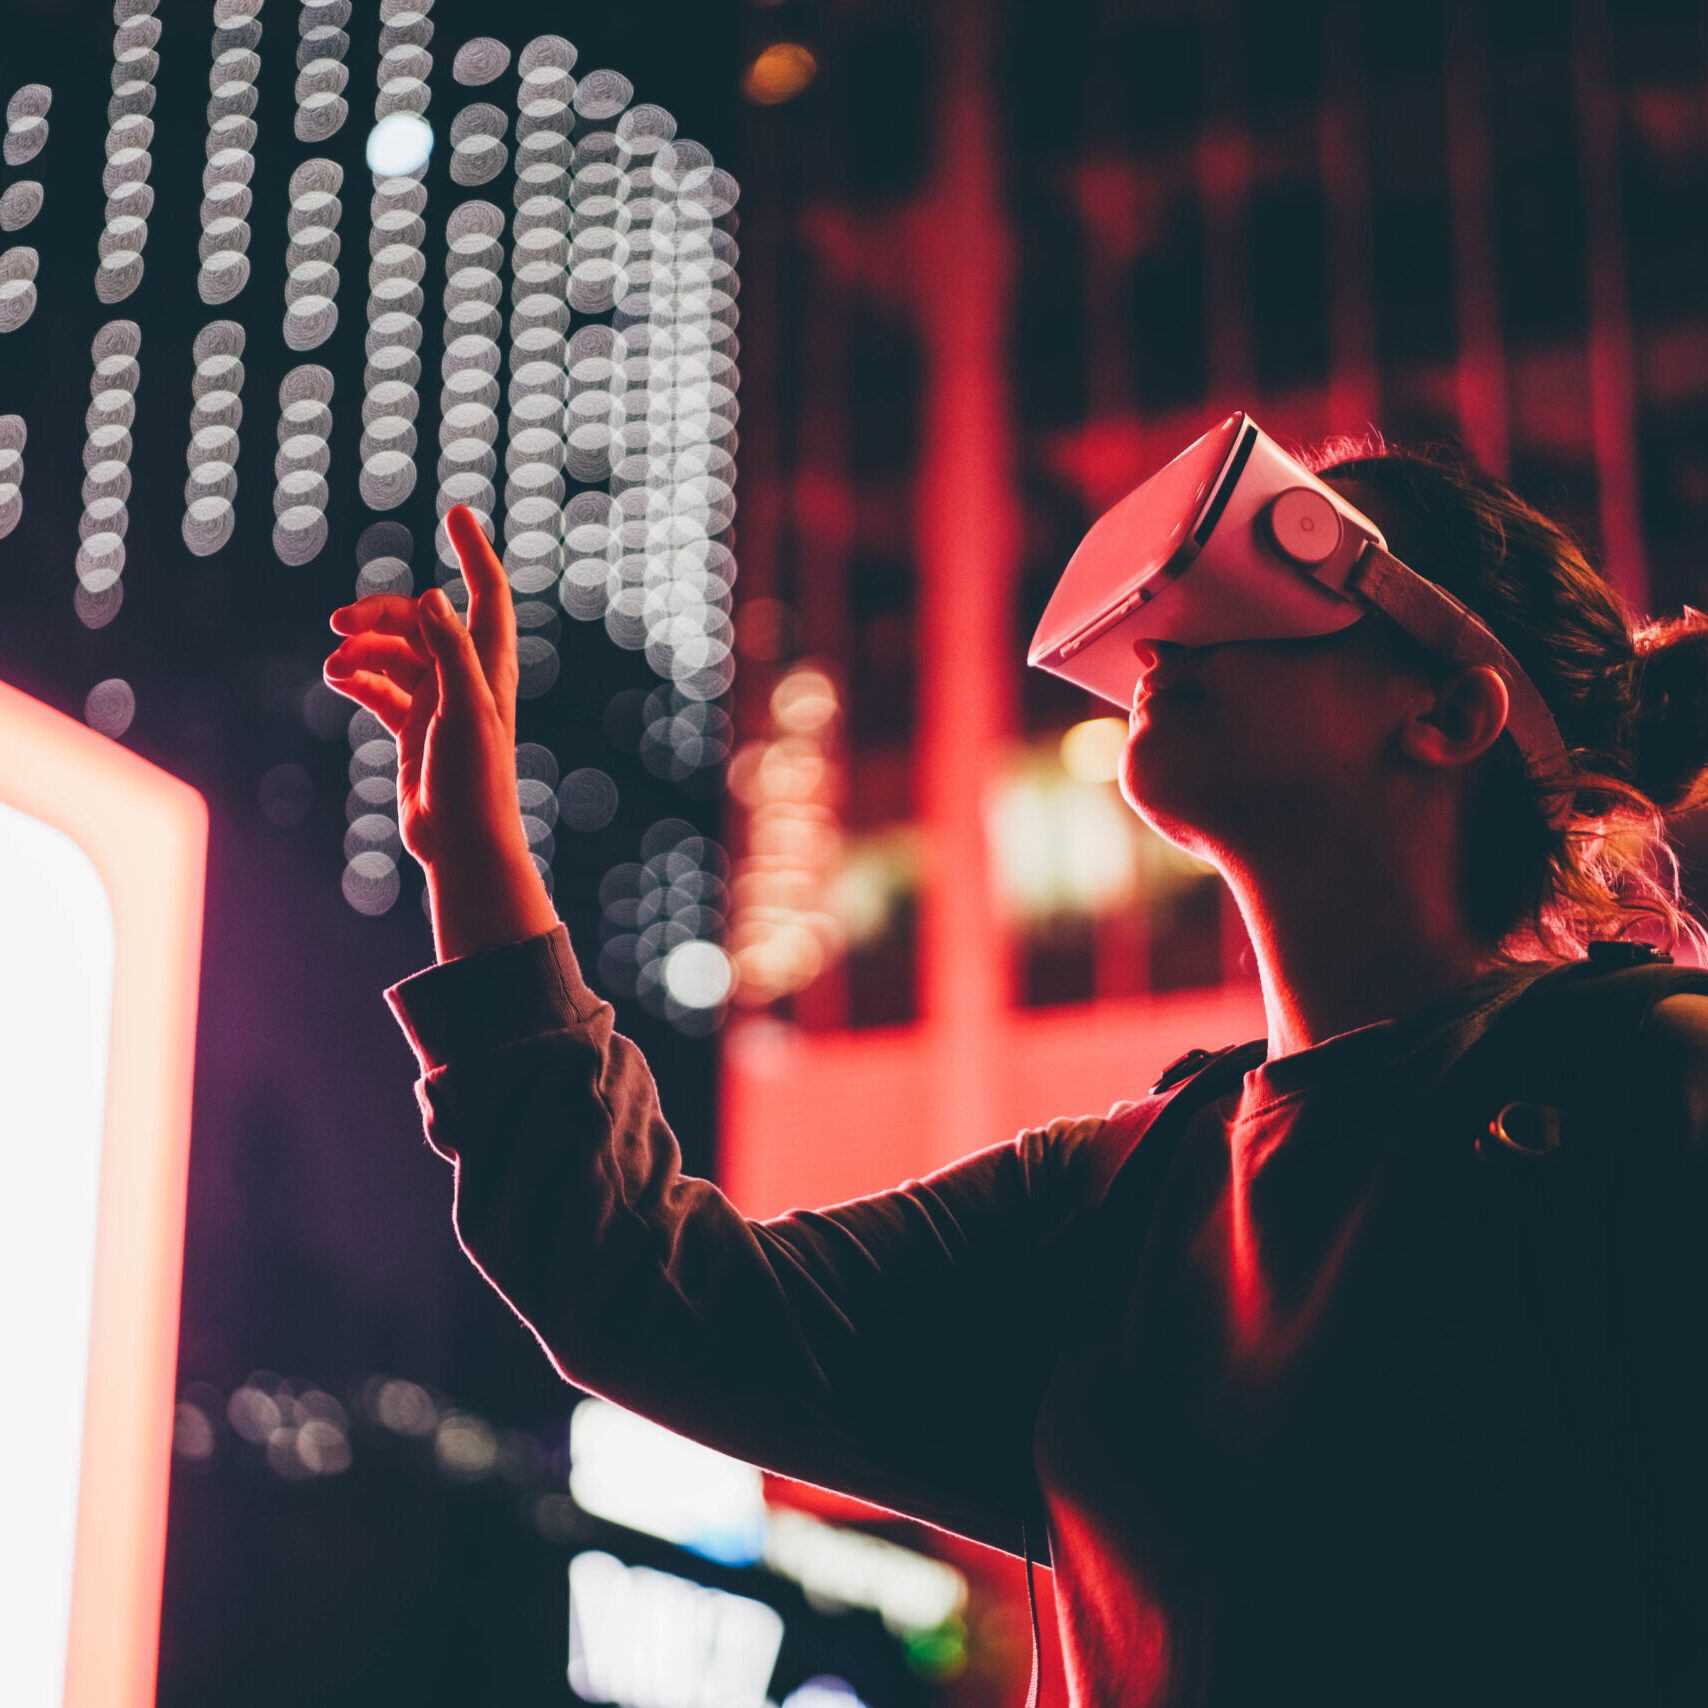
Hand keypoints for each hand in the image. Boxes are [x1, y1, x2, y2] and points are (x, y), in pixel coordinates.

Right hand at [324, 506, 557, 957]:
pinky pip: (379, 688)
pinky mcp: (413, 728)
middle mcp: (466, 678)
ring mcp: (438, 702)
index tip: (457, 512)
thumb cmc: (475, 781)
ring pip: (393, 654)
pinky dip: (358, 679)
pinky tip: (337, 680)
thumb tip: (433, 599)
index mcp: (489, 666)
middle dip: (380, 614)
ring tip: (334, 666)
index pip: (486, 595)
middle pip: (421, 621)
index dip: (475, 552)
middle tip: (340, 622)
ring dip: (361, 652)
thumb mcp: (464, 711)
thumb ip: (451, 654)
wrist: (462, 843)